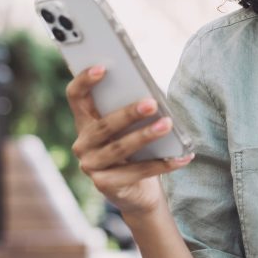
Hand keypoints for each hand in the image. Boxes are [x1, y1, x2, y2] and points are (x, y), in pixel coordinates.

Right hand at [67, 65, 194, 218]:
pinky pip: (137, 172)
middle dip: (129, 113)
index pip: (76, 96)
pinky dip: (163, 163)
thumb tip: (153, 96)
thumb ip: (133, 109)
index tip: (103, 67)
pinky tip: (182, 156)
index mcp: (85, 121)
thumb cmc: (136, 148)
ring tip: (167, 125)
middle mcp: (82, 144)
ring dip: (145, 136)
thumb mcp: (131, 126)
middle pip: (103, 125)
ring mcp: (91, 166)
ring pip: (119, 148)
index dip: (84, 81)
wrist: (138, 190)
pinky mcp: (105, 185)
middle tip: (152, 103)